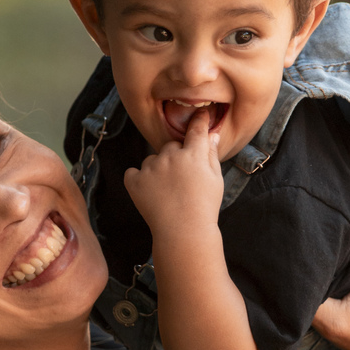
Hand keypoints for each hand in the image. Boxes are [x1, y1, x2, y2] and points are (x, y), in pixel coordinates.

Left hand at [124, 108, 224, 238]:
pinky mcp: (134, 181)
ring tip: (167, 193)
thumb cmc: (205, 208)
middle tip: (182, 180)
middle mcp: (170, 155)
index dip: (198, 121)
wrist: (184, 233)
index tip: (198, 116)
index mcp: (193, 154)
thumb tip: (212, 134)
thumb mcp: (216, 180)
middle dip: (176, 157)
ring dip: (157, 170)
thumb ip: (211, 154)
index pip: (196, 129)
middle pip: (171, 146)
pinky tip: (150, 194)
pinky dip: (139, 181)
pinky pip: (133, 173)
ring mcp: (150, 168)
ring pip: (152, 160)